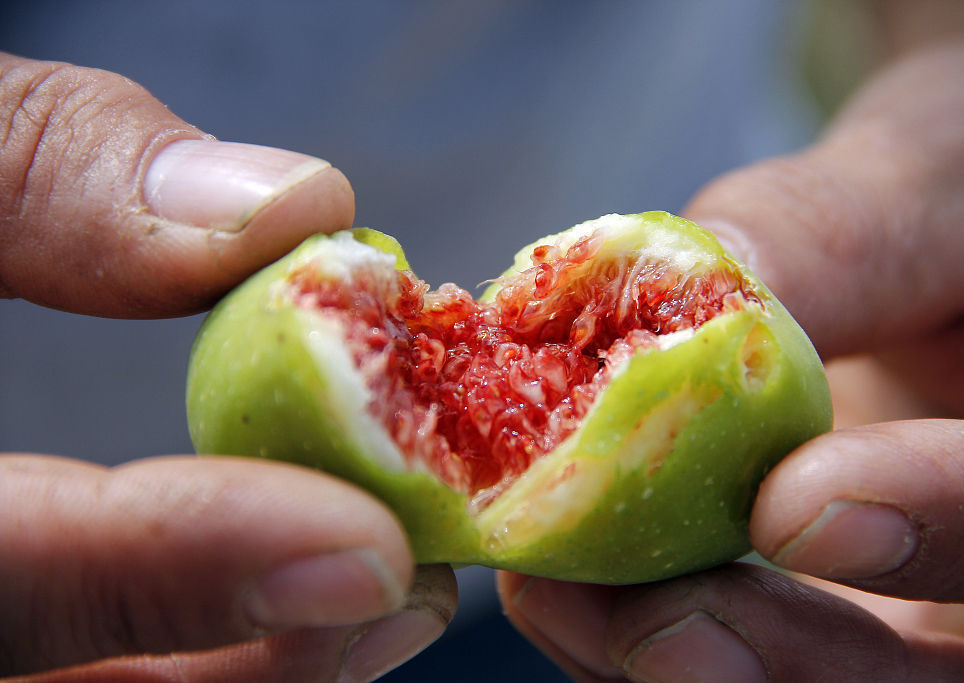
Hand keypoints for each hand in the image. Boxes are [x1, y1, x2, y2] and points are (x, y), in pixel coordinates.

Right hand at [1, 52, 454, 680]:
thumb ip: (43, 164)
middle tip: (405, 588)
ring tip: (374, 589)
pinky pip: (70, 659)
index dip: (176, 570)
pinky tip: (277, 584)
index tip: (365, 550)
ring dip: (237, 672)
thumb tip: (290, 210)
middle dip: (248, 666)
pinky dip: (180, 639)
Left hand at [497, 10, 963, 681]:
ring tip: (568, 604)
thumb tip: (710, 291)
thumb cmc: (963, 176)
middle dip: (798, 666)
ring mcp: (913, 600)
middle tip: (664, 625)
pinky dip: (634, 649)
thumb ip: (843, 238)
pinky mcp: (814, 603)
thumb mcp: (934, 178)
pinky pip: (732, 660)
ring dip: (695, 667)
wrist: (931, 223)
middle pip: (947, 679)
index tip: (793, 504)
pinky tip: (558, 594)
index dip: (944, 522)